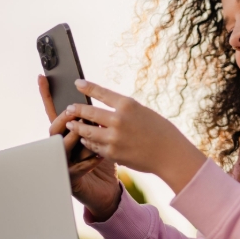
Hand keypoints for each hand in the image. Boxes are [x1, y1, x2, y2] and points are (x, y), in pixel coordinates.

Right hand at [38, 75, 122, 219]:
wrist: (109, 191)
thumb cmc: (107, 161)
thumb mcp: (103, 137)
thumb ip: (96, 123)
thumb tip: (94, 105)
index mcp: (68, 133)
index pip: (54, 112)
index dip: (47, 96)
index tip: (42, 77)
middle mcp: (61, 147)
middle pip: (54, 128)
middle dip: (65, 119)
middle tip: (76, 113)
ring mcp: (63, 162)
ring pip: (61, 145)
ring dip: (77, 139)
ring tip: (92, 136)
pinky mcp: (69, 178)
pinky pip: (76, 165)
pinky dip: (90, 160)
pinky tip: (101, 158)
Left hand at [64, 79, 207, 192]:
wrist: (171, 155)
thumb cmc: (161, 131)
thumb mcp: (143, 112)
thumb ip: (123, 111)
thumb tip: (105, 112)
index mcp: (128, 105)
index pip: (102, 93)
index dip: (88, 87)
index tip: (78, 83)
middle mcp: (118, 120)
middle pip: (88, 112)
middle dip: (75, 110)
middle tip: (69, 108)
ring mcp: (114, 138)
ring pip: (86, 132)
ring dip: (77, 127)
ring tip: (70, 124)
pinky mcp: (112, 153)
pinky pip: (94, 146)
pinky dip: (88, 142)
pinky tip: (85, 140)